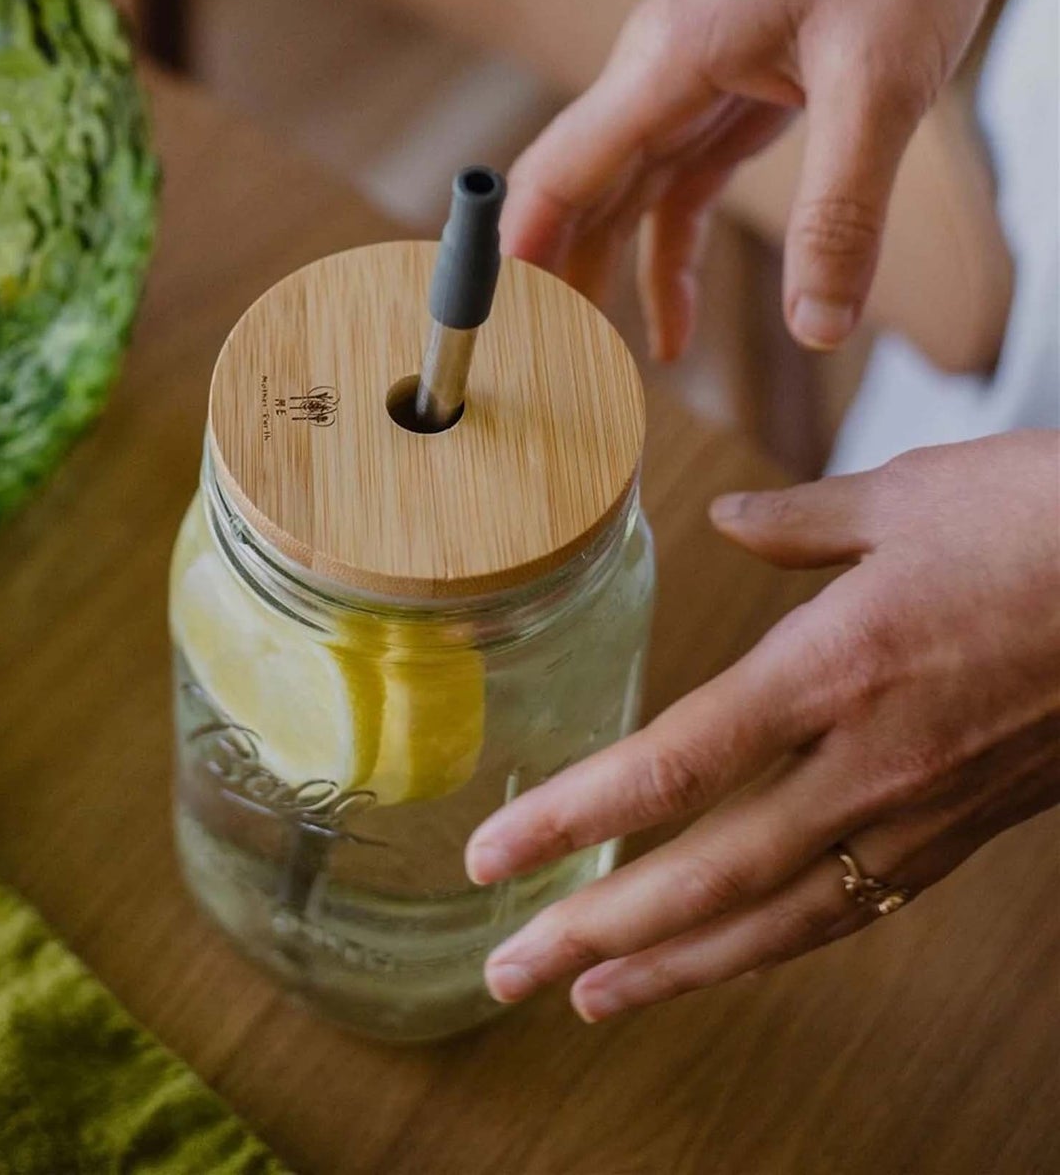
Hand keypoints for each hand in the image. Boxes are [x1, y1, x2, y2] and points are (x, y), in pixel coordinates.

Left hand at [465, 431, 1059, 1020]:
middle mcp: (867, 764)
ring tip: (592, 997)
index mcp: (831, 669)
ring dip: (675, 967)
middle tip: (510, 968)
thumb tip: (727, 519)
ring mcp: (922, 813)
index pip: (669, 769)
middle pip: (708, 878)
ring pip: (779, 920)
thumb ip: (798, 520)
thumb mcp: (907, 497)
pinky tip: (727, 955)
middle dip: (597, 932)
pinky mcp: (968, 832)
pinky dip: (774, 942)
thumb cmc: (1054, 522)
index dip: (568, 819)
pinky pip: (854, 909)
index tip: (490, 855)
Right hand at [502, 0, 1054, 357]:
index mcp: (667, 59)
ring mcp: (684, 86)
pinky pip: (674, 194)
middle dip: (548, 278)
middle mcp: (657, 73)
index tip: (488, 322)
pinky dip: (667, 260)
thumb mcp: (885, 82)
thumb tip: (815, 331)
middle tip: (531, 367)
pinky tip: (674, 329)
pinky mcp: (720, 99)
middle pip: (574, 192)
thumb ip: (841, 212)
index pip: (561, 170)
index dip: (516, 249)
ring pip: (616, 199)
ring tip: (585, 363)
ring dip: (599, 276)